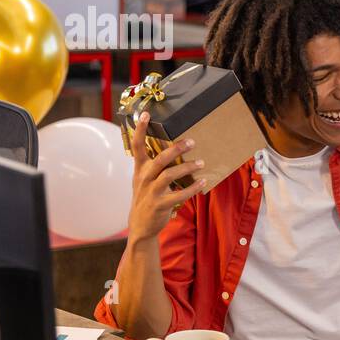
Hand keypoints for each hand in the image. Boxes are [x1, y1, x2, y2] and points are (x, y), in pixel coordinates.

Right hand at [126, 111, 208, 241]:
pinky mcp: (160, 204)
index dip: (140, 129)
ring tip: (201, 163)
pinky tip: (203, 182)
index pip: (137, 146)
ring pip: (169, 175)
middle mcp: (144, 178)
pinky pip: (179, 194)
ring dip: (187, 168)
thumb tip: (174, 148)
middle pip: (159, 159)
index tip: (145, 114)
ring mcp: (151, 191)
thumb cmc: (146, 197)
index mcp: (140, 169)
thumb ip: (153, 165)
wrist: (140, 225)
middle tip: (192, 142)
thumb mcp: (143, 179)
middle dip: (175, 149)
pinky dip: (192, 188)